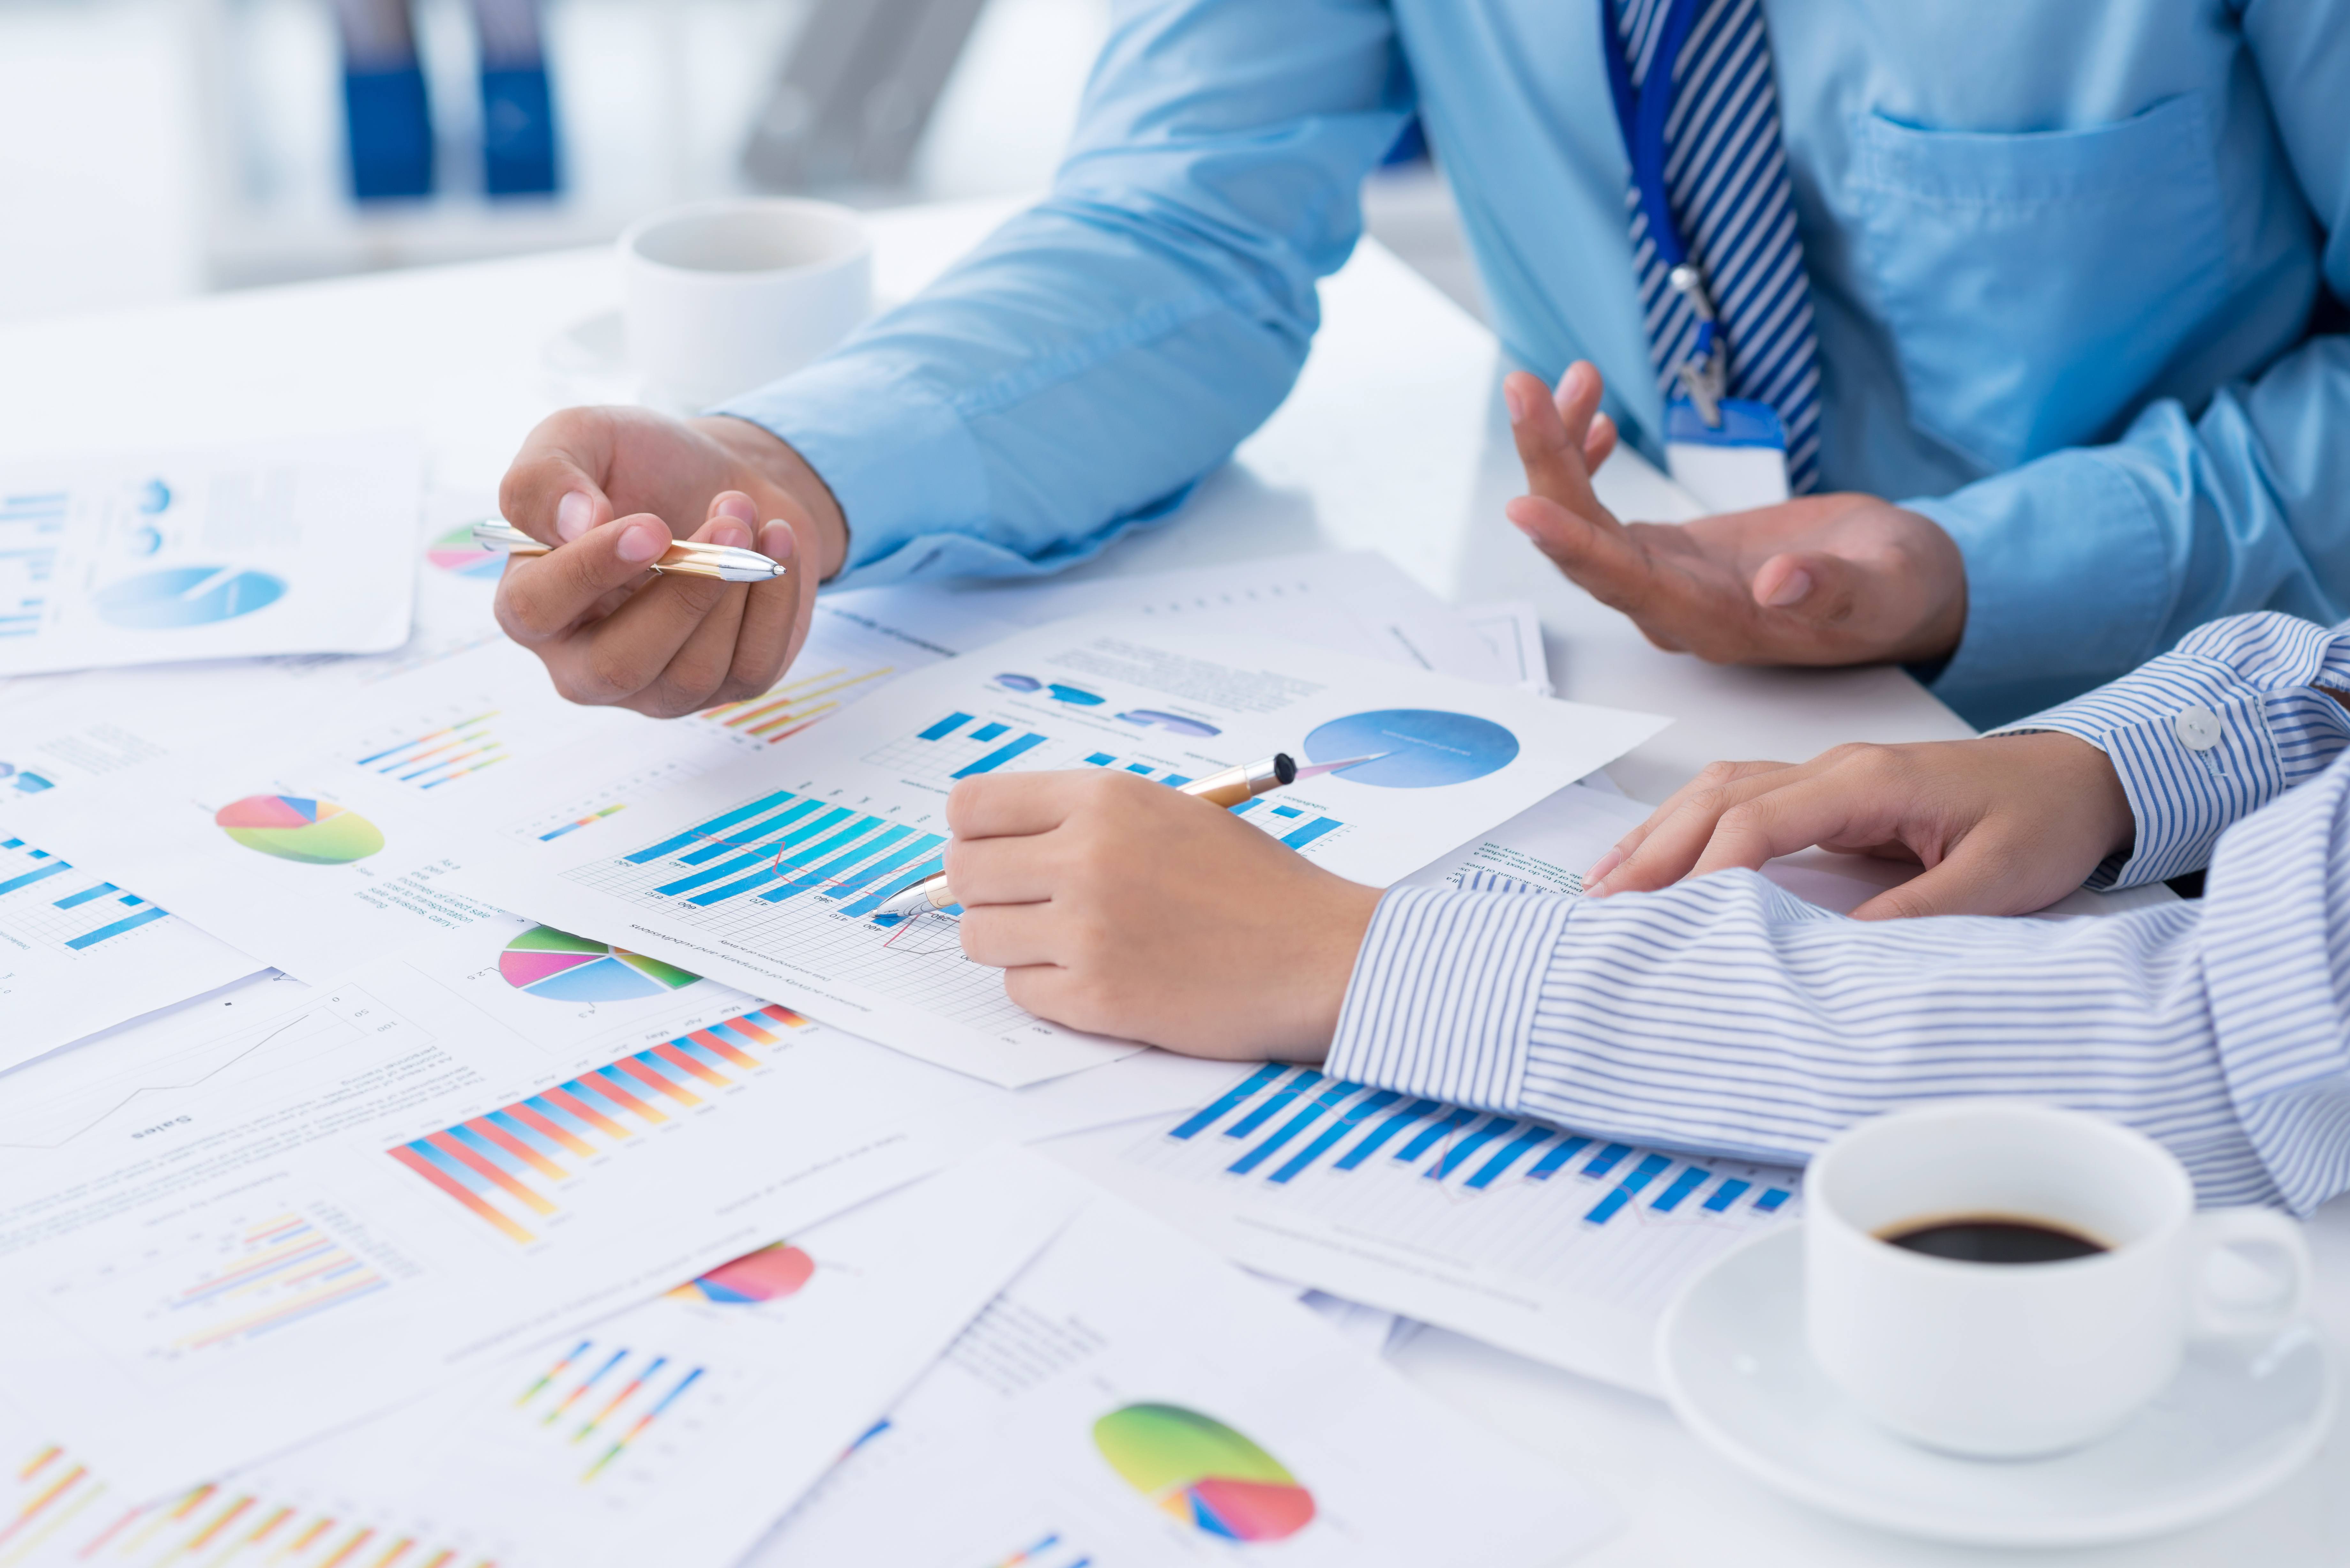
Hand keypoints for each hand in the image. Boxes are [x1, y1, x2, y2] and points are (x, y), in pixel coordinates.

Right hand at [493, 408, 848, 716]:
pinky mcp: (724, 686)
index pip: (536, 609)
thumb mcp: (580, 438)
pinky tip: (777, 544)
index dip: (591, 570)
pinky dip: (774, 602)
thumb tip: (575, 523)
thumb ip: (546, 475)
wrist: (720, 483)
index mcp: (531, 601)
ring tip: (746, 516)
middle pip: (619, 665)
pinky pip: (752, 668)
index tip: (652, 526)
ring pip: (693, 673)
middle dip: (683, 593)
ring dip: (734, 587)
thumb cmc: (638, 465)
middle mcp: (583, 661)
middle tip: (728, 524)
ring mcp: (656, 687)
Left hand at [946, 770, 1382, 1058]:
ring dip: (1012, 942)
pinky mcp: (1096, 998)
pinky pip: (1020, 990)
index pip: (971, 807)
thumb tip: (994, 843)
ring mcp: (1087, 930)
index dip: (973, 833)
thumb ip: (1083, 819)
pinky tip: (1099, 975)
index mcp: (1104, 800)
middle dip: (984, 891)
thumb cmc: (1253, 885)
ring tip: (1069, 940)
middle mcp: (1086, 857)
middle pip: (962, 873)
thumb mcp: (1168, 814)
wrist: (1318, 954)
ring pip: (980, 937)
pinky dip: (1047, 987)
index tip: (993, 851)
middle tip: (1026, 903)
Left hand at [1503, 363, 1967, 666]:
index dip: (1573, 546)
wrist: (1900, 590)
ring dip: (1562, 451)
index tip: (1524, 505)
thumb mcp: (1884, 589)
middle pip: (1585, 544)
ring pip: (1586, 520)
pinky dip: (1590, 459)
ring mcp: (1664, 579)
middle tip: (1525, 390)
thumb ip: (1833, 592)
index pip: (1626, 584)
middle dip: (1549, 466)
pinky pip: (1604, 509)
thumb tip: (1780, 585)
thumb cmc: (1896, 592)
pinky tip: (1591, 416)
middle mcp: (1672, 608)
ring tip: (1564, 379)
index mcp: (1716, 623)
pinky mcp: (1667, 551)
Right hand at [1584, 732, 2135, 918]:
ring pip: (1718, 790)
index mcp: (1869, 781)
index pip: (1760, 822)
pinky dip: (1689, 824)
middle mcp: (1834, 766)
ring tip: (1607, 881)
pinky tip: (1660, 853)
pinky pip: (1739, 796)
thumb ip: (1919, 912)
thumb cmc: (2044, 822)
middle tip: (1603, 902)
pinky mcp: (1829, 788)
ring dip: (1660, 833)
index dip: (1708, 870)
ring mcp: (1827, 771)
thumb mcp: (1999, 879)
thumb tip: (1836, 949)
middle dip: (1657, 849)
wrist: (2083, 776)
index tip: (1666, 916)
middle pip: (1720, 799)